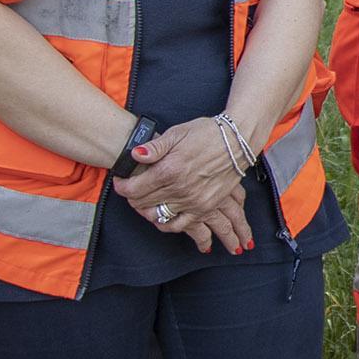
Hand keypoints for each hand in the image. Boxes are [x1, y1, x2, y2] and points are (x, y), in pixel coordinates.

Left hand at [111, 115, 248, 251]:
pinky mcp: (204, 207)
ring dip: (147, 211)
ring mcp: (192, 201)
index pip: (134, 188)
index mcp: (168, 169)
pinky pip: (180, 225)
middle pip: (143, 203)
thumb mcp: (177, 133)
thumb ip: (154, 147)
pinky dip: (168, 224)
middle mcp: (179, 189)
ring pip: (158, 216)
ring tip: (145, 203)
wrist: (237, 141)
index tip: (121, 182)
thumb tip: (134, 155)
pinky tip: (163, 218)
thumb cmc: (207, 133)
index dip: (122, 186)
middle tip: (131, 191)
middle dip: (132, 198)